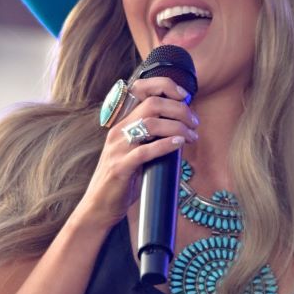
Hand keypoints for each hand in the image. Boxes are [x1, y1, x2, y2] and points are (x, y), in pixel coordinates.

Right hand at [70, 78, 198, 232]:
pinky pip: (145, 151)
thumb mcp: (134, 152)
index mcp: (121, 124)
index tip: (185, 96)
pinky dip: (165, 145)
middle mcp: (118, 131)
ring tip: (191, 136)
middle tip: (194, 122)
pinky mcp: (120, 167)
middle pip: (152, 104)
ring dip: (178, 127)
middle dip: (179, 109)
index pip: (140, 90)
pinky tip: (179, 144)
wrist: (99, 206)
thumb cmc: (122, 180)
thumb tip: (180, 129)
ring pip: (150, 124)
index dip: (165, 86)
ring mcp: (117, 148)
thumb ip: (150, 138)